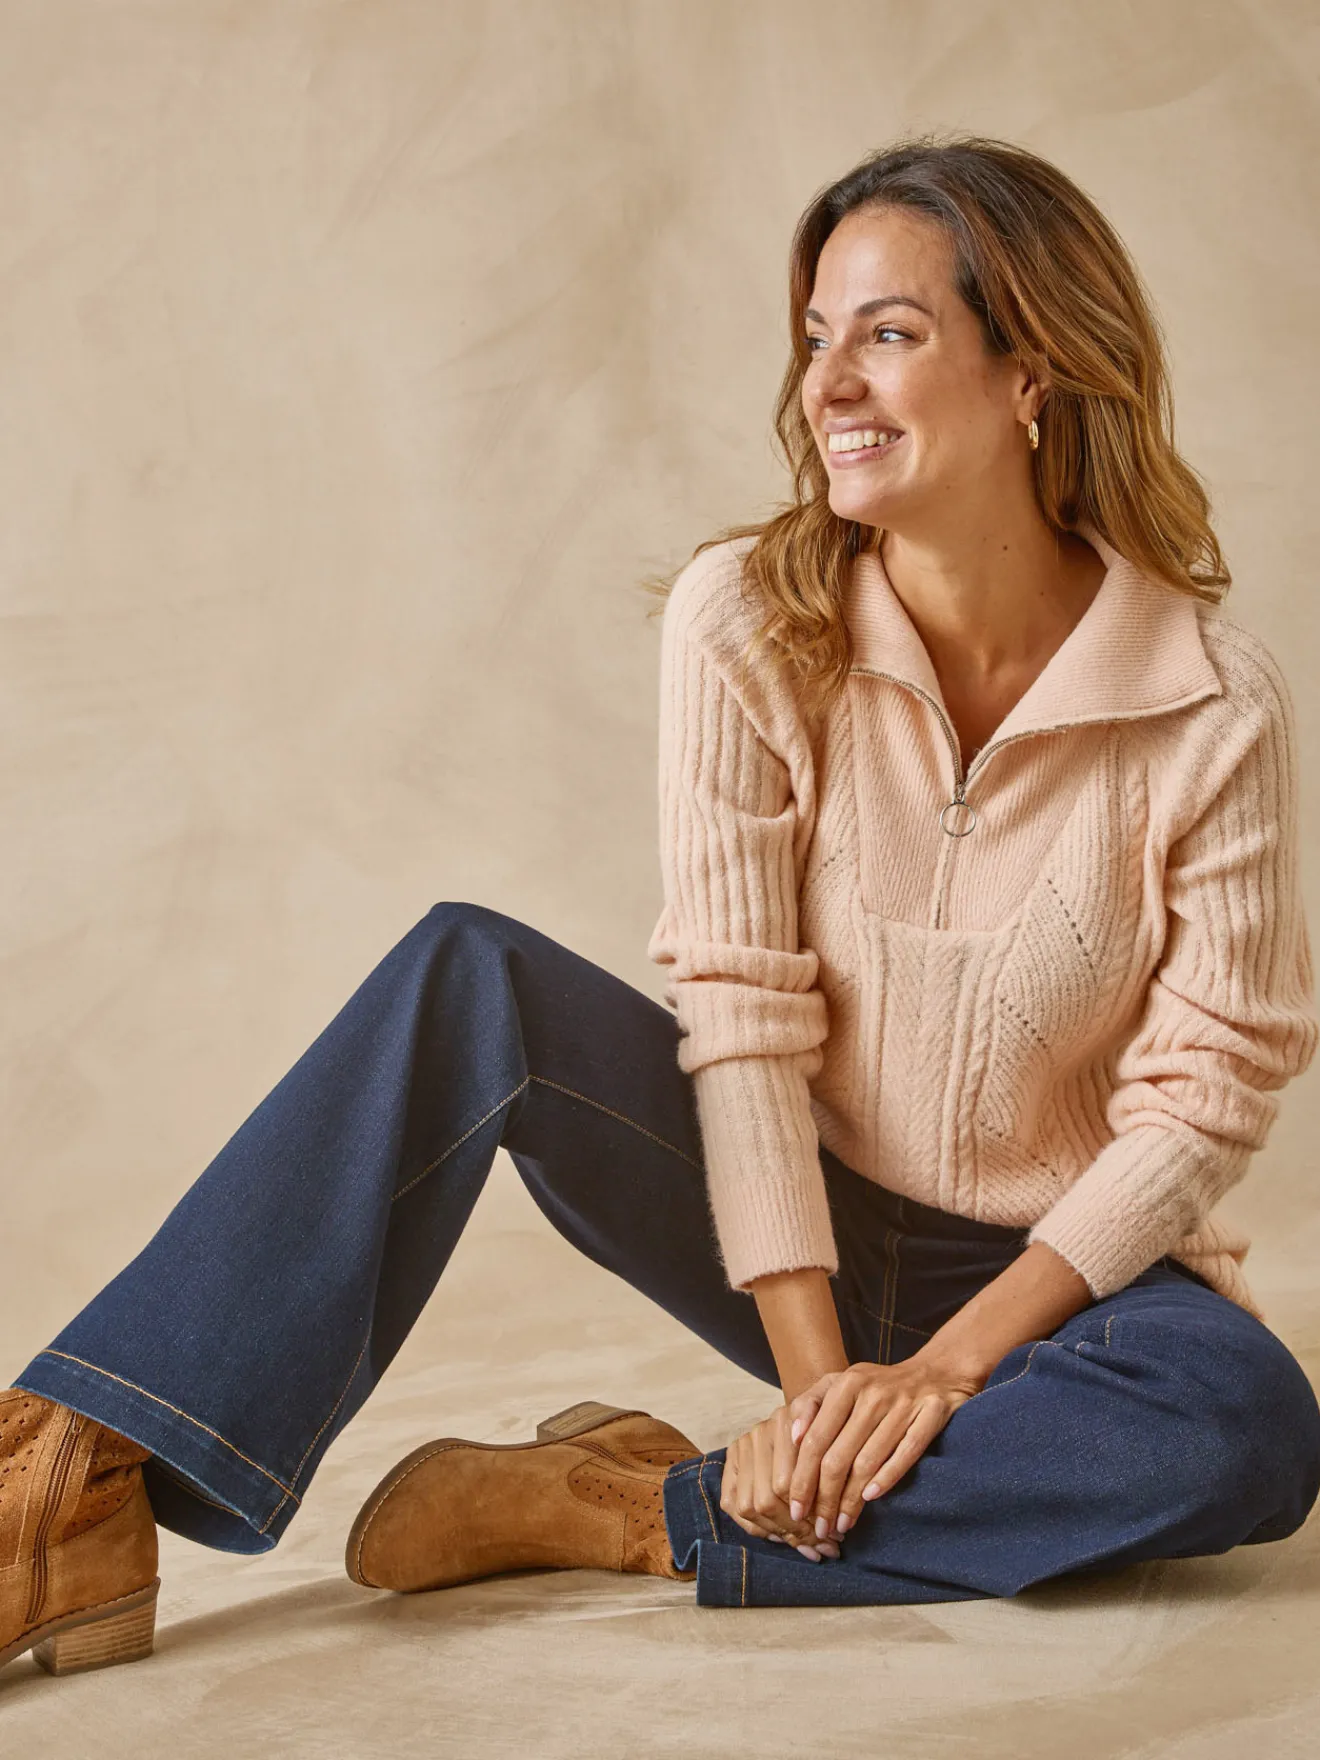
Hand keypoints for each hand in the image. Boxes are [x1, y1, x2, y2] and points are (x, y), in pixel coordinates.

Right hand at [719, 1402, 842, 1560]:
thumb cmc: (828, 1433)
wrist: (806, 1423)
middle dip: (799, 1530)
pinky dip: (760, 1528)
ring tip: (809, 1548)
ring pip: (750, 1507)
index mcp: (784, 1420)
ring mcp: (741, 1450)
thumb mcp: (835, 1427)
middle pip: (768, 1499)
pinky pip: (734, 1508)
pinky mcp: (730, 1467)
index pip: (788, 1483)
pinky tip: (783, 1537)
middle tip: (826, 1547)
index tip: (836, 1534)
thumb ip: (822, 1425)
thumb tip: (800, 1436)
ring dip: (781, 1534)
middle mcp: (758, 1433)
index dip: (811, 1514)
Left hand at [787, 1353, 983, 1541]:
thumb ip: (811, 1405)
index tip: (796, 1509)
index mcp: (846, 1384)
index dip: (803, 1479)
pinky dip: (887, 1479)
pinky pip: (906, 1453)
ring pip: (868, 1462)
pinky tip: (870, 1499)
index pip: (816, 1440)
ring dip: (852, 1501)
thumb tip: (792, 1437)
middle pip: (839, 1457)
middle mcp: (872, 1393)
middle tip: (819, 1528)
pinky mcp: (931, 1414)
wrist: (935, 1373)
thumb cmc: (876, 1387)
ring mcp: (903, 1404)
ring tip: (842, 1524)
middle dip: (825, 1499)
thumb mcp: (840, 1385)